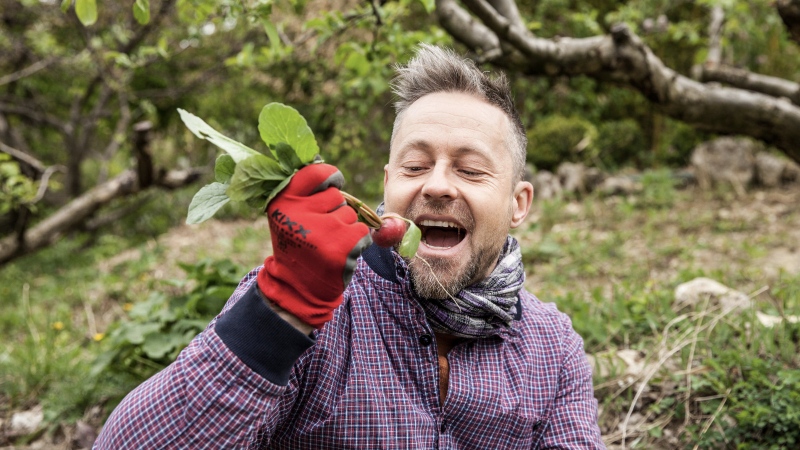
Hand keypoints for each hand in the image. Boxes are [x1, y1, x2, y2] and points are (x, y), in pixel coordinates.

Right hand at [257, 163, 370, 327]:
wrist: (298, 287)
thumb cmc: (297, 246)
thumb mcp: (288, 217)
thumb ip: (304, 195)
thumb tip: (333, 175)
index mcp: (283, 202)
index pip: (314, 173)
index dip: (329, 176)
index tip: (333, 182)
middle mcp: (300, 214)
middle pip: (337, 196)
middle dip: (335, 211)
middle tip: (321, 230)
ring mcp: (322, 231)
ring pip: (351, 215)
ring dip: (346, 228)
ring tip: (329, 243)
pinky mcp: (341, 248)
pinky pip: (362, 231)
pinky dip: (356, 241)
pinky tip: (340, 252)